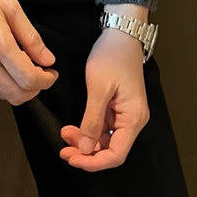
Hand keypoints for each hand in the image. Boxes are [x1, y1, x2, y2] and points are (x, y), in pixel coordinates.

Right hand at [0, 0, 58, 104]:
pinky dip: (3, 83)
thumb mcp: (9, 4)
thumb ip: (30, 36)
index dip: (46, 80)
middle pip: (16, 95)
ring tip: (26, 68)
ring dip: (19, 88)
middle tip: (43, 73)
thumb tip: (47, 59)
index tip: (52, 70)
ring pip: (1, 94)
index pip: (28, 78)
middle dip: (35, 89)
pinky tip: (8, 66)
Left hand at [59, 27, 148, 171]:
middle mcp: (133, 120)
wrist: (121, 33)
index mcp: (134, 118)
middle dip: (86, 153)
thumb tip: (85, 148)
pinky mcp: (119, 107)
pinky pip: (104, 127)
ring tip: (65, 135)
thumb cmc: (112, 56)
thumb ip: (92, 120)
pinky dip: (89, 130)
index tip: (72, 158)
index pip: (116, 154)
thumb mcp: (99, 88)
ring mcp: (126, 114)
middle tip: (63, 149)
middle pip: (111, 149)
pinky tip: (74, 127)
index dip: (93, 162)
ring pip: (106, 140)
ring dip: (86, 142)